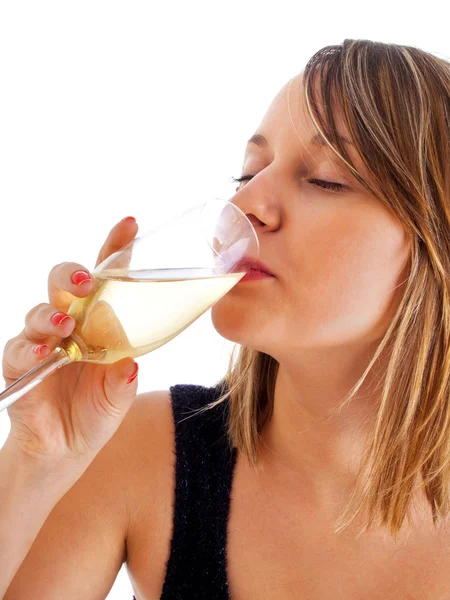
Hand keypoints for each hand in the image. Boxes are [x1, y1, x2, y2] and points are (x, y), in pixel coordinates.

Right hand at [2, 217, 140, 468]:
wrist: (65, 451)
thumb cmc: (96, 412)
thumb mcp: (118, 394)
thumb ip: (124, 379)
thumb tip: (130, 365)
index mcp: (99, 322)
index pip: (107, 277)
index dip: (115, 248)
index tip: (130, 223)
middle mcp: (70, 324)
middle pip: (64, 283)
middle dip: (72, 275)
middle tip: (87, 281)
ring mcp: (43, 342)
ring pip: (38, 311)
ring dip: (49, 314)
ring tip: (64, 325)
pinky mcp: (20, 366)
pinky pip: (20, 351)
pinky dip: (31, 350)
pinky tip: (46, 354)